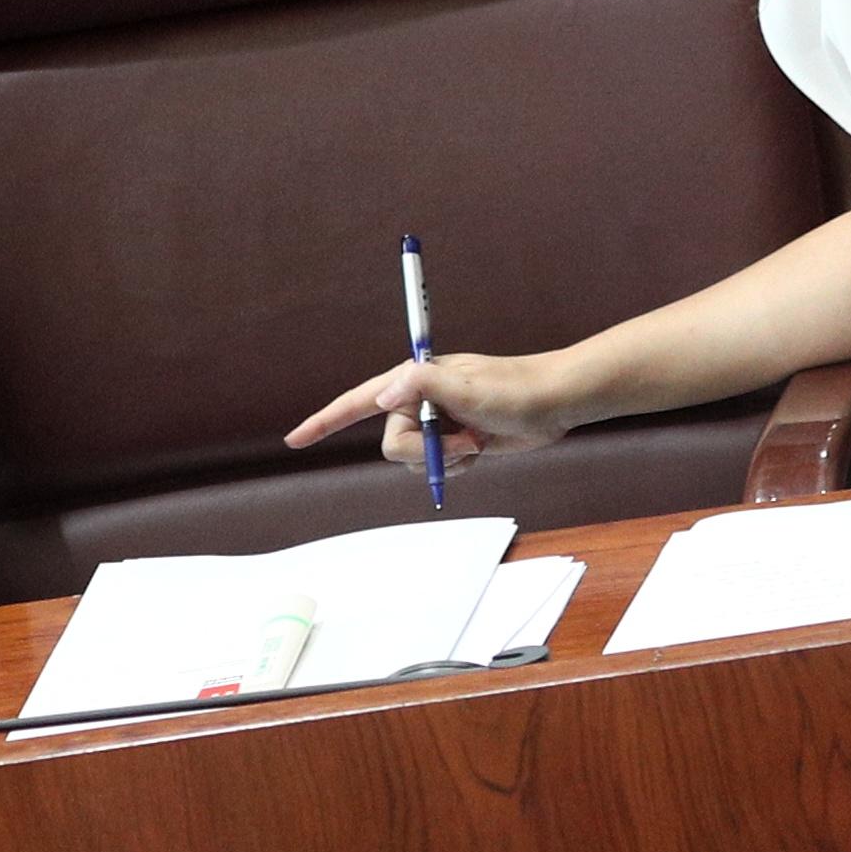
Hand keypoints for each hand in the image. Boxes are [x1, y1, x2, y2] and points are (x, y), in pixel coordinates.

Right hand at [285, 351, 583, 470]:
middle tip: (462, 439)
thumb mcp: (465, 384)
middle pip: (392, 445)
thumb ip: (420, 384)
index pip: (357, 402)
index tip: (295, 440)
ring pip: (414, 463)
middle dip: (424, 451)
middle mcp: (419, 401)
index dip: (324, 421)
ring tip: (475, 441)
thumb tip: (382, 396)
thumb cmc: (514, 388)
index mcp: (412, 381)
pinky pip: (438, 469)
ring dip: (445, 460)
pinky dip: (457, 467)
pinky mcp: (456, 441)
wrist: (555, 403)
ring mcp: (438, 423)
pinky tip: (480, 449)